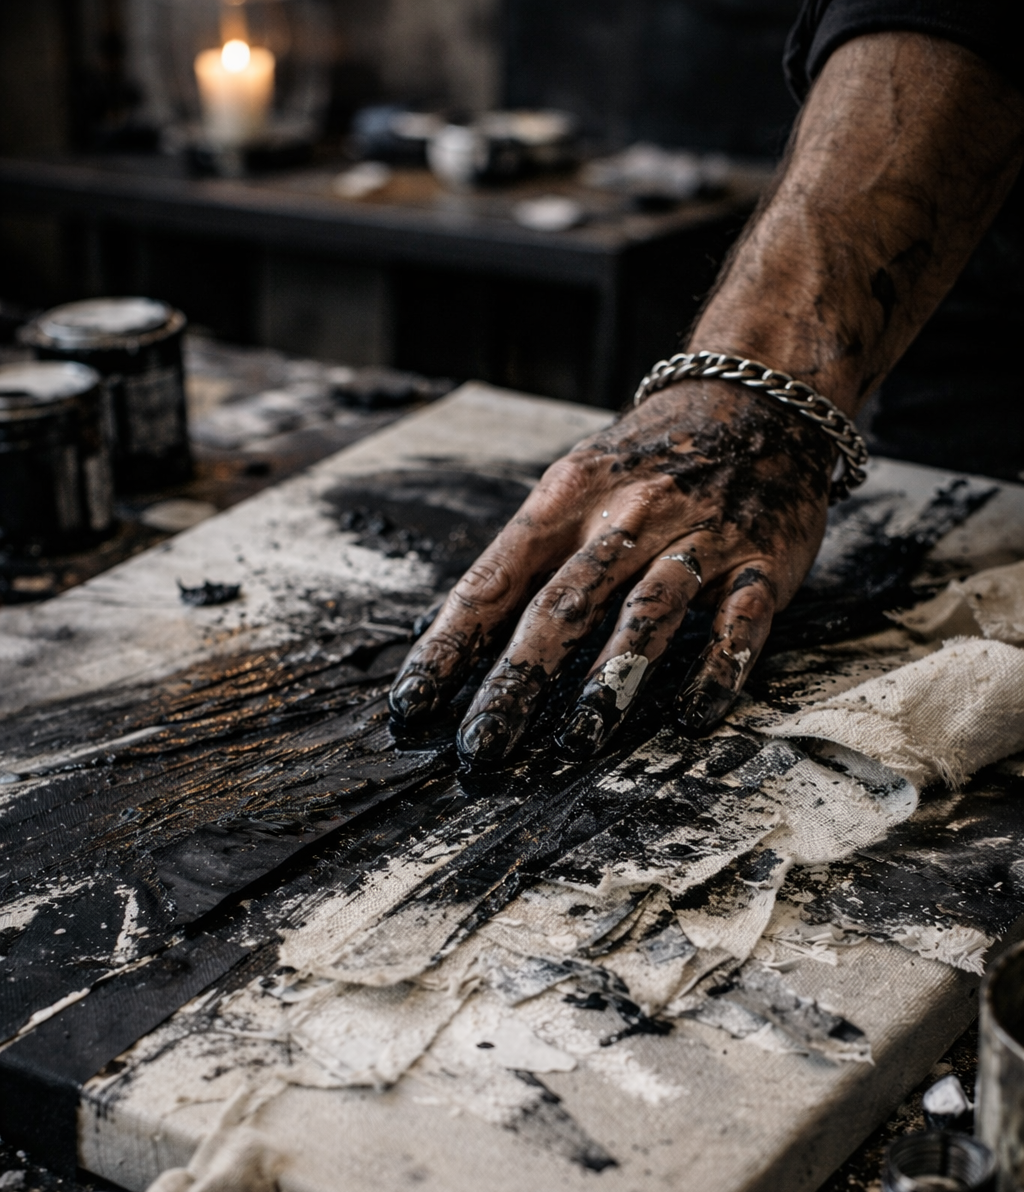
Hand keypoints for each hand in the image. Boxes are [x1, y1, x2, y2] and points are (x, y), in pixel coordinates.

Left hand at [388, 379, 833, 763]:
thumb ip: (523, 556)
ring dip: (612, 676)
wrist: (758, 395)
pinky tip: (693, 715)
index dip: (450, 645)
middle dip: (517, 679)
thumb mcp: (575, 482)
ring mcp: (699, 537)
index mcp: (567, 497)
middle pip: (562, 604)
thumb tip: (446, 634)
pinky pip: (738, 622)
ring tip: (580, 738)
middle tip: (485, 744)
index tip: (413, 704)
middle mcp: (628, 515)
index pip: (493, 579)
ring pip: (647, 611)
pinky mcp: (761, 561)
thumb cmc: (649, 458)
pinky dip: (718, 669)